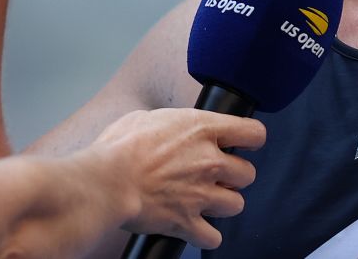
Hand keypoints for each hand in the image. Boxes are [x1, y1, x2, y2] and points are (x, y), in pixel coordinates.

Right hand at [93, 108, 266, 248]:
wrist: (104, 182)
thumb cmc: (119, 148)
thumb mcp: (147, 118)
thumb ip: (171, 124)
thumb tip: (172, 128)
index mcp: (203, 129)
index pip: (254, 133)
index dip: (251, 139)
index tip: (243, 143)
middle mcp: (210, 161)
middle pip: (248, 173)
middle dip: (234, 177)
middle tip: (216, 177)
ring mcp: (201, 194)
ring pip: (236, 204)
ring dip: (223, 204)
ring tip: (205, 201)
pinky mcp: (187, 222)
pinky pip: (212, 238)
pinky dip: (205, 236)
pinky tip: (195, 228)